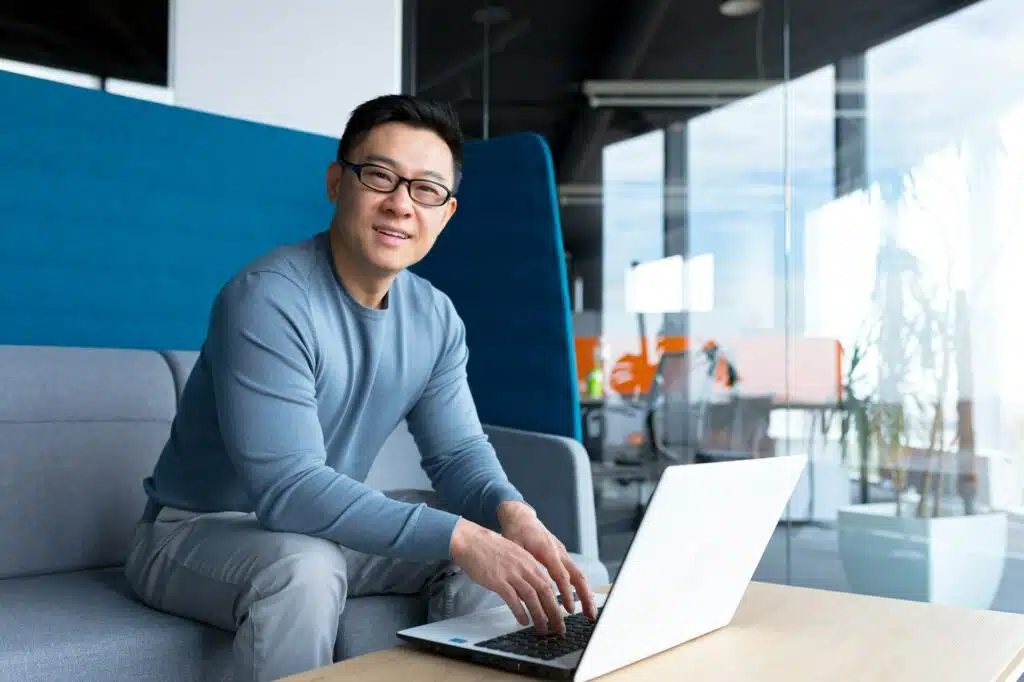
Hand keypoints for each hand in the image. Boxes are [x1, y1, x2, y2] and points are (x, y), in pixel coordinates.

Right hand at [450, 518, 567, 633]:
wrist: (470, 540)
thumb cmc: (488, 548)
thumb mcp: (512, 555)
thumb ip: (522, 571)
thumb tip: (527, 591)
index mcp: (528, 561)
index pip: (548, 584)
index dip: (555, 602)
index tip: (558, 614)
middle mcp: (523, 567)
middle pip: (545, 592)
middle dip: (554, 612)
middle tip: (559, 627)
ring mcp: (511, 573)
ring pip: (532, 597)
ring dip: (539, 616)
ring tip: (543, 629)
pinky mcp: (498, 580)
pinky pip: (513, 599)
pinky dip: (520, 612)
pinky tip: (523, 621)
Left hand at [497, 502, 598, 623]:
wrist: (521, 517)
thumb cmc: (516, 532)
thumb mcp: (514, 547)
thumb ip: (519, 566)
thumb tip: (520, 589)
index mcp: (548, 551)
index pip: (561, 575)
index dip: (566, 593)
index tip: (569, 610)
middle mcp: (560, 552)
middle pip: (578, 576)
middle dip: (585, 597)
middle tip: (590, 616)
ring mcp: (563, 554)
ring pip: (579, 576)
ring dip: (585, 595)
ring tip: (589, 613)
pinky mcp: (562, 556)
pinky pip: (574, 573)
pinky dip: (579, 588)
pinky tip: (580, 602)